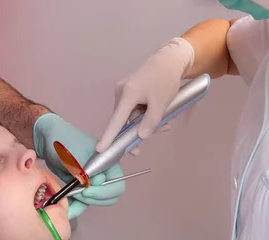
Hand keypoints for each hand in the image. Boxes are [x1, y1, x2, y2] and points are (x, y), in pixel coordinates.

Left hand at [33, 113, 124, 218]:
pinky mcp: (81, 187)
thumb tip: (95, 183)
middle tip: (77, 193)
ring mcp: (92, 182)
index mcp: (108, 163)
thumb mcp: (76, 154)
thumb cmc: (64, 140)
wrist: (48, 140)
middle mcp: (103, 173)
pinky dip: (75, 205)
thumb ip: (86, 170)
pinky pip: (82, 202)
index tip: (86, 191)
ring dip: (82, 203)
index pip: (117, 185)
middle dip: (93, 198)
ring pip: (94, 201)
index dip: (104, 192)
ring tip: (68, 198)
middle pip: (108, 197)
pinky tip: (66, 206)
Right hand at [97, 37, 194, 154]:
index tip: (100, 149)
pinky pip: (134, 110)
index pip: (116, 121)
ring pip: (131, 117)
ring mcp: (124, 92)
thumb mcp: (162, 102)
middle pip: (125, 120)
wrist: (169, 60)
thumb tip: (141, 136)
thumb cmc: (165, 79)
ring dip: (146, 122)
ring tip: (166, 122)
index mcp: (127, 94)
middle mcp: (121, 93)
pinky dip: (145, 115)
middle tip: (162, 130)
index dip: (109, 137)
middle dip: (140, 130)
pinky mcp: (129, 92)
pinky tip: (160, 113)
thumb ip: (151, 121)